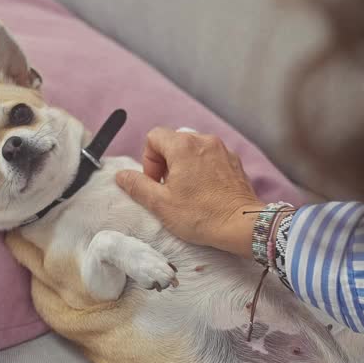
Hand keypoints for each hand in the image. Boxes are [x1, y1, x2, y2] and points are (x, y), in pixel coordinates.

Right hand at [115, 128, 264, 256]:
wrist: (241, 225)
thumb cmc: (201, 215)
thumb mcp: (160, 204)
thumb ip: (137, 185)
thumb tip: (121, 176)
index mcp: (183, 146)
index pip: (154, 137)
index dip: (149, 160)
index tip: (156, 182)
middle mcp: (204, 140)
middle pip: (174, 141)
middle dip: (166, 163)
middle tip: (170, 189)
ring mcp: (222, 150)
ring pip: (193, 149)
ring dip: (185, 166)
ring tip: (189, 192)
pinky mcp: (234, 162)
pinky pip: (211, 158)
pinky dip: (203, 170)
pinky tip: (206, 192)